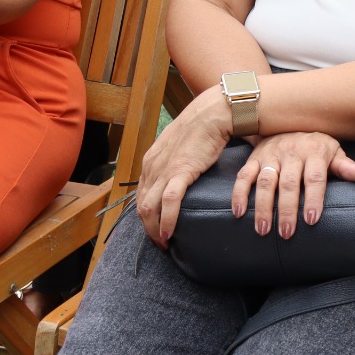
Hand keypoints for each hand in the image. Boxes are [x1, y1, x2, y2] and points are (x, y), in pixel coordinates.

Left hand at [137, 88, 233, 246]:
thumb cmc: (202, 128)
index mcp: (151, 161)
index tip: (157, 229)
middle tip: (161, 243)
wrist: (213, 112)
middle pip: (141, 206)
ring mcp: (164, 169)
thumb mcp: (181, 146)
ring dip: (155, 230)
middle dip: (148, 229)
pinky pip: (169, 202)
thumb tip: (181, 176)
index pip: (141, 195)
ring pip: (149, 208)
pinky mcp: (180, 170)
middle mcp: (152, 166)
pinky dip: (167, 221)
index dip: (147, 216)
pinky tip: (170, 233)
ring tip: (165, 243)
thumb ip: (175, 162)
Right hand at [231, 131, 354, 238]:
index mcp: (315, 150)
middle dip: (287, 210)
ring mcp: (271, 155)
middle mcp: (291, 152)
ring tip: (264, 230)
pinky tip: (240, 213)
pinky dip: (239, 194)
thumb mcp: (333, 151)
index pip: (315, 177)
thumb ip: (344, 166)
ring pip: (265, 182)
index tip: (311, 220)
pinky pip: (244, 176)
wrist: (288, 121)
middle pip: (289, 183)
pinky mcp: (254, 158)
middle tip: (287, 233)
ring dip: (263, 207)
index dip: (314, 198)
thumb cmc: (315, 145)